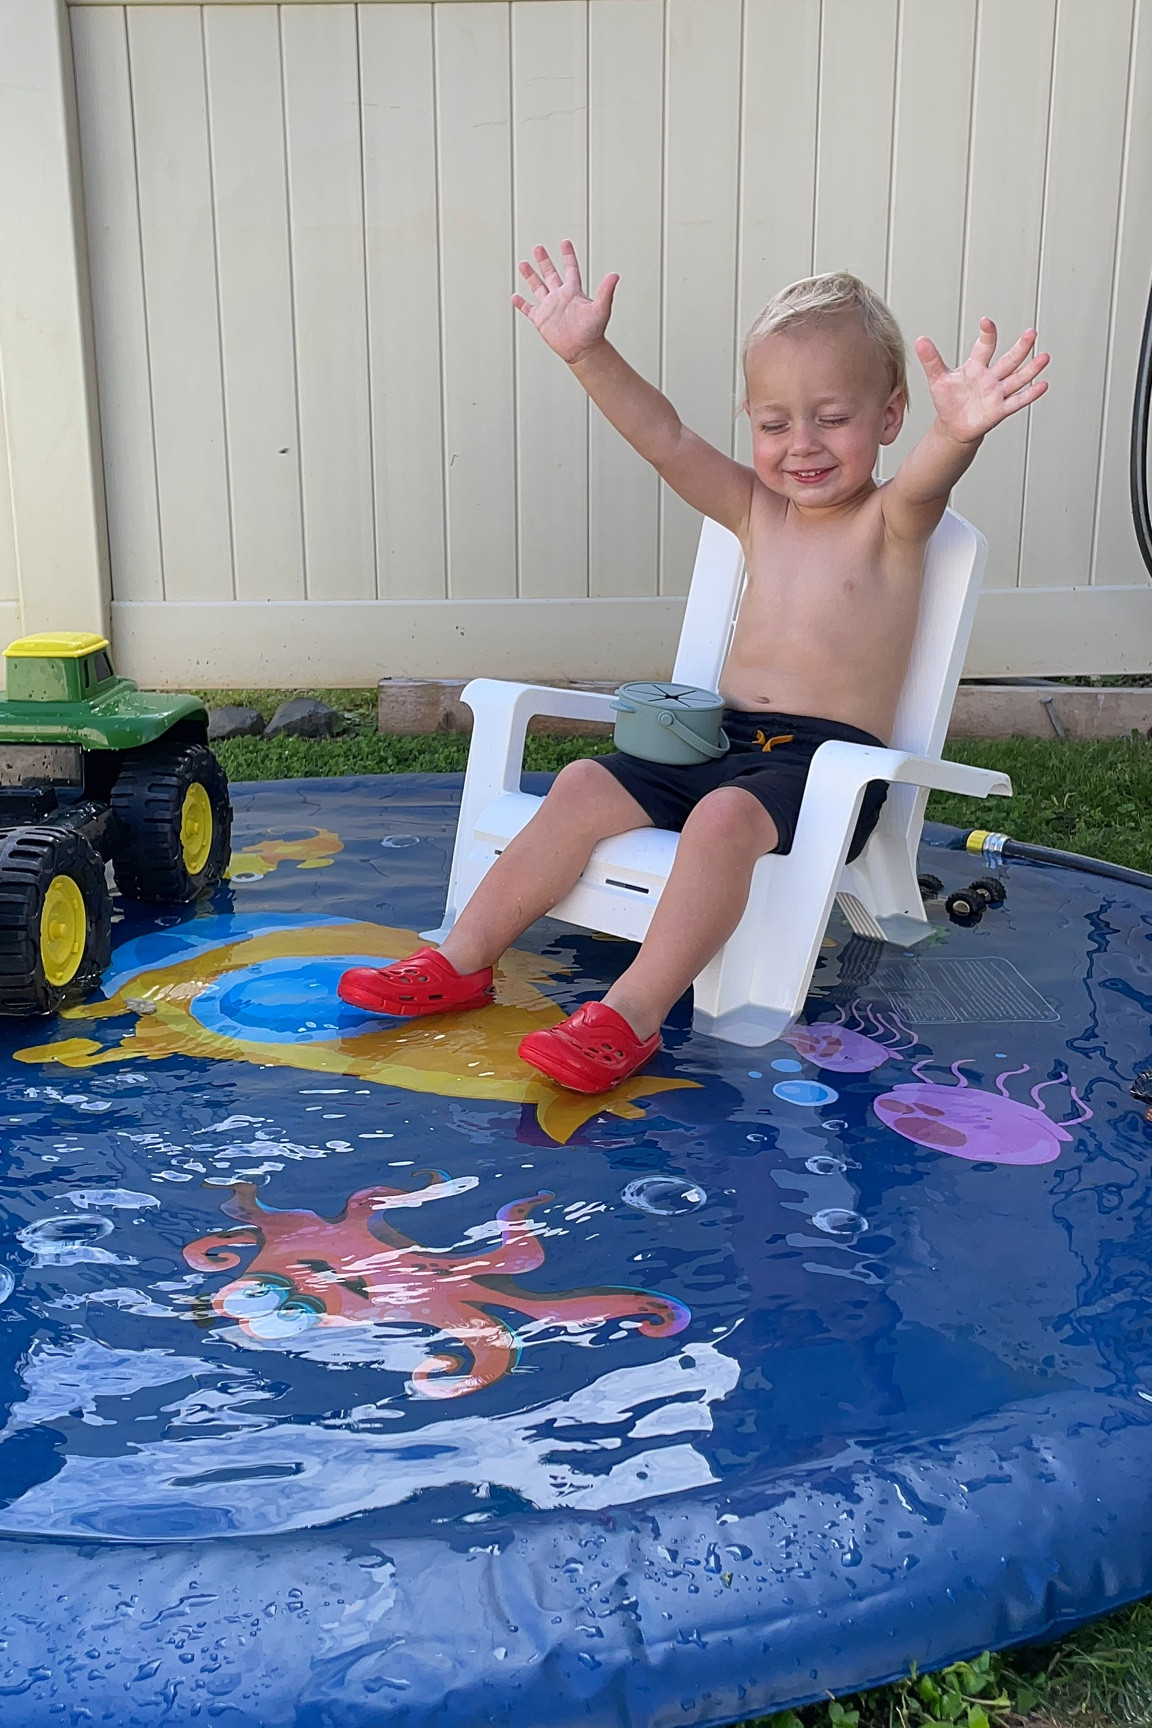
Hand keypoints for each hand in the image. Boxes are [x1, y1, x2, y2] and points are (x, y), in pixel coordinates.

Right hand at [512, 240, 618, 364]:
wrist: (583, 351)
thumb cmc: (594, 332)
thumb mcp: (601, 308)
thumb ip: (606, 291)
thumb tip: (615, 275)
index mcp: (573, 291)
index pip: (571, 269)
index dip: (568, 256)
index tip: (565, 242)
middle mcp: (561, 297)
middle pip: (550, 274)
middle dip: (544, 261)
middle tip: (538, 247)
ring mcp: (550, 307)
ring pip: (538, 288)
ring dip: (530, 276)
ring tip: (523, 264)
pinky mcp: (541, 320)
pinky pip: (529, 309)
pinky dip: (521, 304)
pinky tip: (515, 297)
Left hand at [915, 319, 1049, 442]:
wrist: (953, 426)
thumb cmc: (948, 400)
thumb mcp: (938, 379)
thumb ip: (931, 360)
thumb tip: (920, 340)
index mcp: (976, 366)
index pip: (984, 346)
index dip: (986, 334)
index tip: (986, 322)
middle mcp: (991, 377)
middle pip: (1008, 360)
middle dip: (1020, 348)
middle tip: (1031, 333)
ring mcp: (997, 393)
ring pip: (1017, 378)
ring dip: (1031, 369)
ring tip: (1044, 357)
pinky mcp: (1000, 410)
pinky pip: (1017, 401)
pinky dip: (1030, 394)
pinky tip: (1043, 385)